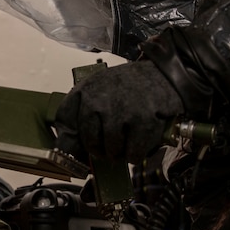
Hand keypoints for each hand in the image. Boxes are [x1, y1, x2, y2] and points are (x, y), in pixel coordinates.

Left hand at [54, 60, 183, 163]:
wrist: (164, 75)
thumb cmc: (131, 85)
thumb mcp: (100, 88)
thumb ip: (83, 112)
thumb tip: (67, 147)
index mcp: (86, 89)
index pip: (65, 119)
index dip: (69, 140)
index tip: (76, 150)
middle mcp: (99, 99)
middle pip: (90, 142)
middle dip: (100, 150)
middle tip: (111, 146)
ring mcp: (121, 111)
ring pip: (111, 151)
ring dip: (120, 153)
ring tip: (127, 140)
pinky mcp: (143, 121)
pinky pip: (133, 154)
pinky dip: (136, 154)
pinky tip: (139, 142)